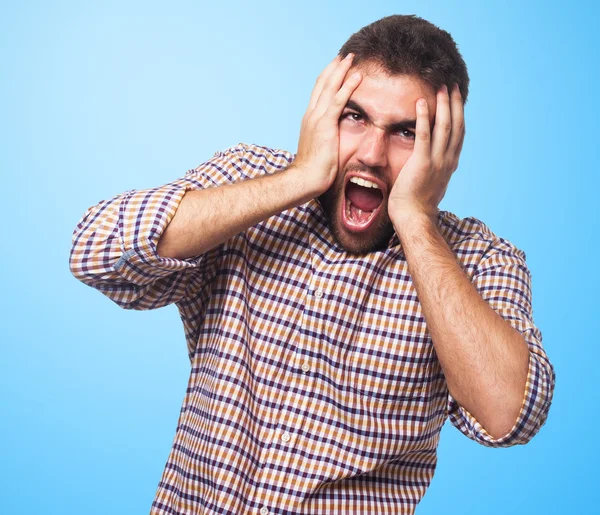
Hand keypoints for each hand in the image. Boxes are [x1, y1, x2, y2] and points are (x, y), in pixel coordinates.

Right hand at [292, 54, 362, 195]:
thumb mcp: (321, 148)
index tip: (337, 67)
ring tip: (351, 58)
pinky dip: (348, 86)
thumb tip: (334, 138)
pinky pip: (338, 100)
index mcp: (310, 120)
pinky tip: (357, 76)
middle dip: (333, 68)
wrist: (305, 179)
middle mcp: (311, 115)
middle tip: (344, 56)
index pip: (318, 93)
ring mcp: (317, 118)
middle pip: (322, 84)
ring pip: (329, 87)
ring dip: (341, 70)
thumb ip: (326, 138)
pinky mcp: (325, 124)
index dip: (327, 78)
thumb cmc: (313, 171)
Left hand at [388, 83, 464, 223]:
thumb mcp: (431, 183)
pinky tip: (420, 102)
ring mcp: (437, 161)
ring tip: (441, 88)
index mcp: (450, 164)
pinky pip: (424, 135)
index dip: (458, 115)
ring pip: (444, 127)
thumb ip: (433, 170)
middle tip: (452, 85)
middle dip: (454, 104)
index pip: (458, 134)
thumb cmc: (417, 204)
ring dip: (443, 105)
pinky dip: (423, 117)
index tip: (456, 99)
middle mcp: (447, 160)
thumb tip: (430, 164)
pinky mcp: (422, 163)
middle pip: (456, 126)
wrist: (414, 218)